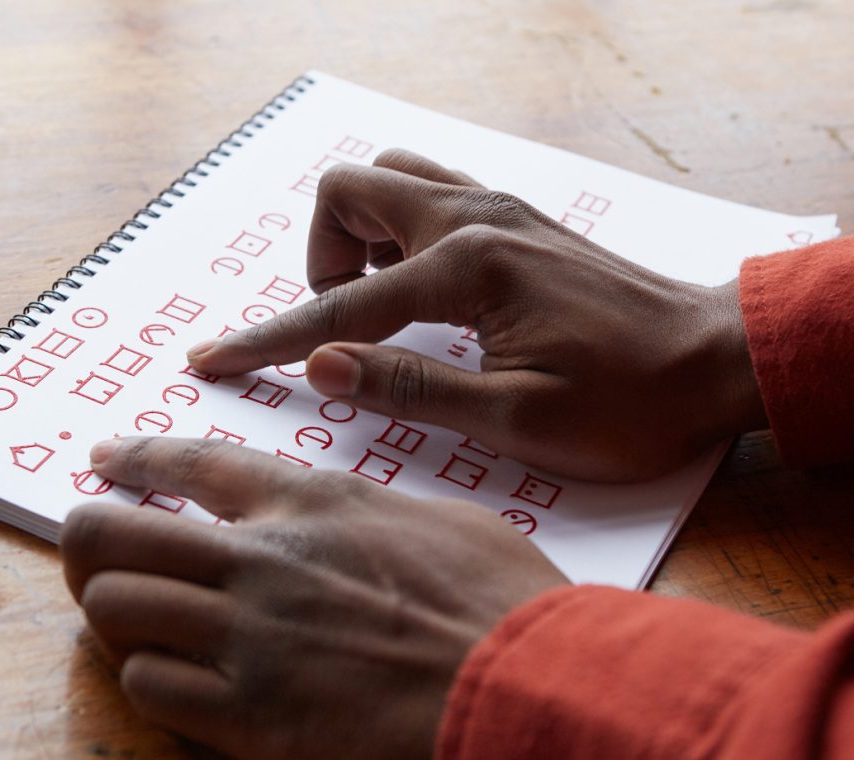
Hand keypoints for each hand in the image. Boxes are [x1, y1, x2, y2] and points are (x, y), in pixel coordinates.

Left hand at [61, 437, 566, 758]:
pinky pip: (151, 685)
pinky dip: (154, 677)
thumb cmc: (500, 599)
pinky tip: (183, 678)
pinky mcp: (248, 717)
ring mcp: (247, 637)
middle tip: (96, 551)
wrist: (526, 686)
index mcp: (312, 502)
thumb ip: (363, 513)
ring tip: (140, 618)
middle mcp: (262, 559)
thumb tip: (335, 517)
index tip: (105, 462)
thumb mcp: (432, 521)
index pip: (192, 463)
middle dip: (89, 540)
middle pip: (114, 534)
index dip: (136, 459)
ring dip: (119, 613)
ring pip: (114, 607)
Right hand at [186, 150, 767, 480]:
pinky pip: (428, 192)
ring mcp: (497, 208)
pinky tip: (419, 288)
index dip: (269, 341)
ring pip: (389, 177)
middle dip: (321, 260)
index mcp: (468, 269)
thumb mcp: (516, 418)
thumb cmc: (629, 401)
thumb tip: (323, 368)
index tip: (213, 359)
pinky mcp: (514, 218)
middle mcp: (475, 219)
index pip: (339, 308)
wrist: (713, 360)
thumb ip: (410, 389)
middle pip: (349, 190)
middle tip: (347, 326)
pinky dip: (397, 230)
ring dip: (359, 235)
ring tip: (380, 306)